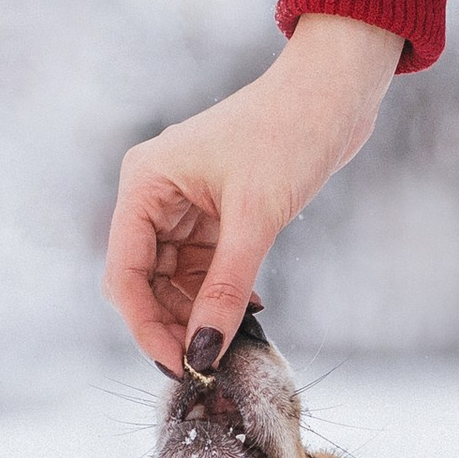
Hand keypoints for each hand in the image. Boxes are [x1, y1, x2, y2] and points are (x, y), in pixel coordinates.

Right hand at [103, 14, 406, 373]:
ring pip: (172, 277)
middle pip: (143, 280)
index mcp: (144, 183)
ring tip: (233, 339)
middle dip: (172, 322)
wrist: (334, 93)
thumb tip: (203, 351)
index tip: (181, 364)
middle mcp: (153, 192)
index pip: (125, 272)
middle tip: (208, 362)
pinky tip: (249, 308)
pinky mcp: (213, 209)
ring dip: (198, 310)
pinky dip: (220, 290)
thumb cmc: (290, 133)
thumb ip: (224, 288)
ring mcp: (182, 201)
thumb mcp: (255, 218)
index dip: (146, 325)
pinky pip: (201, 265)